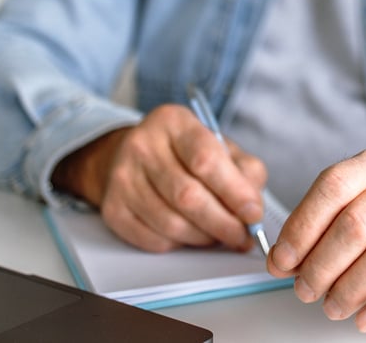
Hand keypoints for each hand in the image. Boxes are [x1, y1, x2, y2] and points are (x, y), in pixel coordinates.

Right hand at [51, 104, 267, 252]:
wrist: (134, 157)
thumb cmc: (186, 153)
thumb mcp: (219, 146)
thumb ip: (245, 170)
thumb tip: (253, 207)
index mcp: (174, 121)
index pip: (206, 159)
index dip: (234, 191)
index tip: (253, 213)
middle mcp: (143, 145)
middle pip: (187, 196)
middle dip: (223, 223)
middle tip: (242, 237)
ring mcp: (122, 177)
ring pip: (171, 223)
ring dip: (203, 238)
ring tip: (219, 236)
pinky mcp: (112, 208)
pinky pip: (152, 239)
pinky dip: (179, 244)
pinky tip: (191, 235)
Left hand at [267, 147, 365, 332]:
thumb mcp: (354, 215)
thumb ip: (317, 232)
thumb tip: (281, 260)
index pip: (334, 185)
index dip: (302, 226)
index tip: (283, 259)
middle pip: (356, 221)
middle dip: (321, 264)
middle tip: (306, 289)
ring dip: (349, 289)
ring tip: (333, 306)